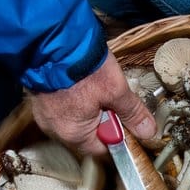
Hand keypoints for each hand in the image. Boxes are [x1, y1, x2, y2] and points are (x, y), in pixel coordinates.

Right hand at [30, 52, 155, 154]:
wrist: (52, 40)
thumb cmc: (82, 66)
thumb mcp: (116, 90)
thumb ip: (132, 114)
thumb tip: (147, 132)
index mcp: (74, 134)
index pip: (104, 149)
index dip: (119, 135)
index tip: (127, 120)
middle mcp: (56, 130)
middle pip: (89, 135)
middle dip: (105, 120)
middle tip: (112, 99)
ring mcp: (45, 116)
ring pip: (77, 121)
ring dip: (91, 110)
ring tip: (97, 89)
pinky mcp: (42, 102)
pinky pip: (64, 109)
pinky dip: (76, 101)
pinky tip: (84, 86)